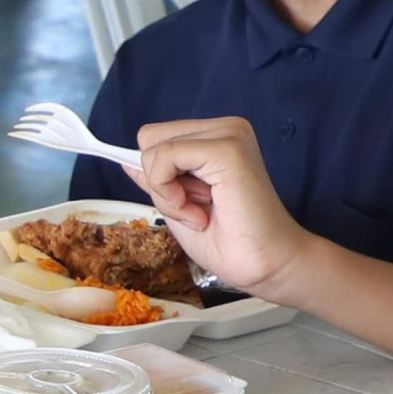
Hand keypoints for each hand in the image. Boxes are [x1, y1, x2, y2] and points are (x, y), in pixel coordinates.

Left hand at [132, 116, 301, 295]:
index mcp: (216, 137)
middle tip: (195, 209)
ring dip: (166, 192)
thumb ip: (157, 179)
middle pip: (150, 139)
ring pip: (154, 149)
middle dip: (159, 181)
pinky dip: (170, 193)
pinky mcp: (227, 149)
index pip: (157, 139)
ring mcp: (228, 134)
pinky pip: (164, 157)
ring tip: (202, 213)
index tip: (184, 206)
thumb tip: (126, 161)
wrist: (266, 265)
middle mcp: (224, 128)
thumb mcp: (178, 205)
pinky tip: (201, 212)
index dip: (156, 177)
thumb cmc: (229, 242)